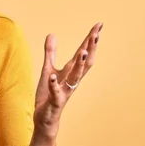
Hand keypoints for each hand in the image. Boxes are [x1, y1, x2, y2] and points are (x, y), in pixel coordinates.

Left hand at [33, 22, 102, 137]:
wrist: (45, 120)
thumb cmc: (49, 95)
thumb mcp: (48, 70)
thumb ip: (50, 53)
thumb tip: (52, 34)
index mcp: (71, 72)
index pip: (83, 53)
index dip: (90, 39)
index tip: (99, 25)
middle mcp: (72, 81)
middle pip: (84, 63)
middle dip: (90, 48)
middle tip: (97, 34)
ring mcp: (64, 91)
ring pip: (74, 77)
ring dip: (79, 64)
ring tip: (84, 51)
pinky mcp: (55, 102)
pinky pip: (55, 92)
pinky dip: (53, 84)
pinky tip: (52, 77)